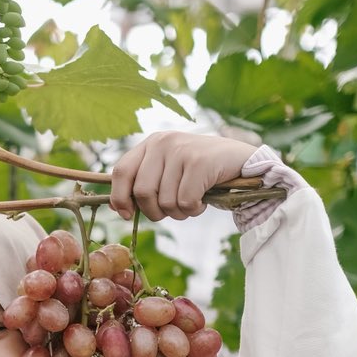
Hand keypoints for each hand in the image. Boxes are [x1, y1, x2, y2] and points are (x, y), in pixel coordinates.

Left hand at [109, 131, 257, 221]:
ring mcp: (181, 150)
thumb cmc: (200, 172)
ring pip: (164, 201)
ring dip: (178, 213)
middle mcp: (162, 142)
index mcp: (151, 143)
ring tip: (192, 202)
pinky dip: (194, 209)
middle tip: (172, 211)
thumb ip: (142, 183)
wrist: (241, 162)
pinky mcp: (199, 162)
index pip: (121, 171)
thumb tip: (115, 207)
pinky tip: (203, 200)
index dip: (119, 197)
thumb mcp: (168, 172)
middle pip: (142, 192)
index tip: (126, 214)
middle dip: (155, 212)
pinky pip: (185, 202)